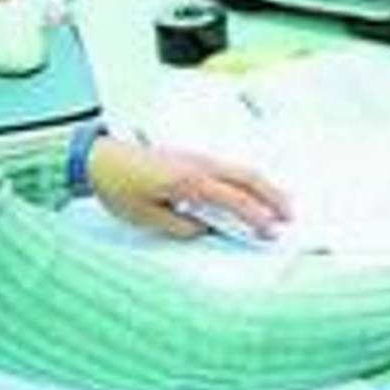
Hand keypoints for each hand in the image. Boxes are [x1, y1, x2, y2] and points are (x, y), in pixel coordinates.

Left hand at [86, 135, 291, 239]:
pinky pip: (229, 167)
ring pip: (241, 169)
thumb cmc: (118, 186)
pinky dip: (248, 179)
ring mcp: (197, 158)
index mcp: (189, 181)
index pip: (234, 200)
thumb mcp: (145, 217)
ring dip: (264, 186)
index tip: (270, 231)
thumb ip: (179, 226)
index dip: (256, 217)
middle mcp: (199, 165)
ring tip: (280, 204)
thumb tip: (204, 229)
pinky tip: (252, 191)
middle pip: (247, 177)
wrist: (100, 158)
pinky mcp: (192, 157)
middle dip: (273, 196)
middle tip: (289, 216)